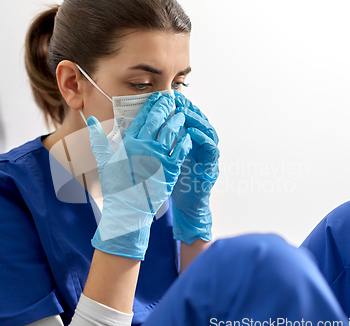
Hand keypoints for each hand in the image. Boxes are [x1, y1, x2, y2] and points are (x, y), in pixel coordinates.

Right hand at [87, 92, 191, 259]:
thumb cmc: (115, 186)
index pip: (142, 117)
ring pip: (171, 131)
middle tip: (172, 98)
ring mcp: (158, 157)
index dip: (151, 104)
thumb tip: (91, 119)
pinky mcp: (170, 169)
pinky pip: (181, 149)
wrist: (128, 210)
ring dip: (177, 120)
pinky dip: (185, 139)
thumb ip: (98, 139)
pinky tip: (188, 133)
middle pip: (158, 119)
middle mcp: (143, 147)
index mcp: (128, 143)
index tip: (157, 97)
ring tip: (182, 113)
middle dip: (166, 106)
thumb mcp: (104, 161)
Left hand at [171, 91, 219, 244]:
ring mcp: (207, 155)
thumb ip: (157, 143)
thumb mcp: (163, 159)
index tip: (164, 96)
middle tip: (177, 98)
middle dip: (187, 107)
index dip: (176, 106)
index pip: (184, 117)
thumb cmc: (174, 183)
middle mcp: (200, 145)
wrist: (186, 206)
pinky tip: (192, 133)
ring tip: (185, 112)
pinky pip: (211, 149)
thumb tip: (138, 130)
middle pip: (197, 119)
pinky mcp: (211, 166)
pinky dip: (203, 139)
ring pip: (207, 129)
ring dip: (196, 119)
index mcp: (188, 142)